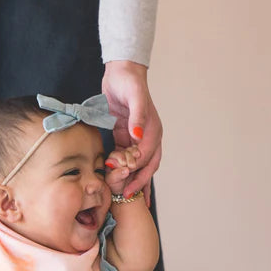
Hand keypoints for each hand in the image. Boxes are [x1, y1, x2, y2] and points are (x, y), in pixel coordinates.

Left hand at [102, 61, 162, 204]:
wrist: (122, 72)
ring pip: (138, 165)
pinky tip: (117, 182)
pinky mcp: (125, 137)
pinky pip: (126, 158)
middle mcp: (148, 136)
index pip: (147, 156)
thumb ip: (137, 116)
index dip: (137, 170)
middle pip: (147, 165)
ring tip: (125, 198)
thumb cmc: (129, 81)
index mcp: (153, 129)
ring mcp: (137, 138)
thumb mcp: (134, 95)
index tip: (125, 182)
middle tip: (126, 196)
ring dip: (133, 180)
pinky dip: (123, 171)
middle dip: (138, 182)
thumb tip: (137, 135)